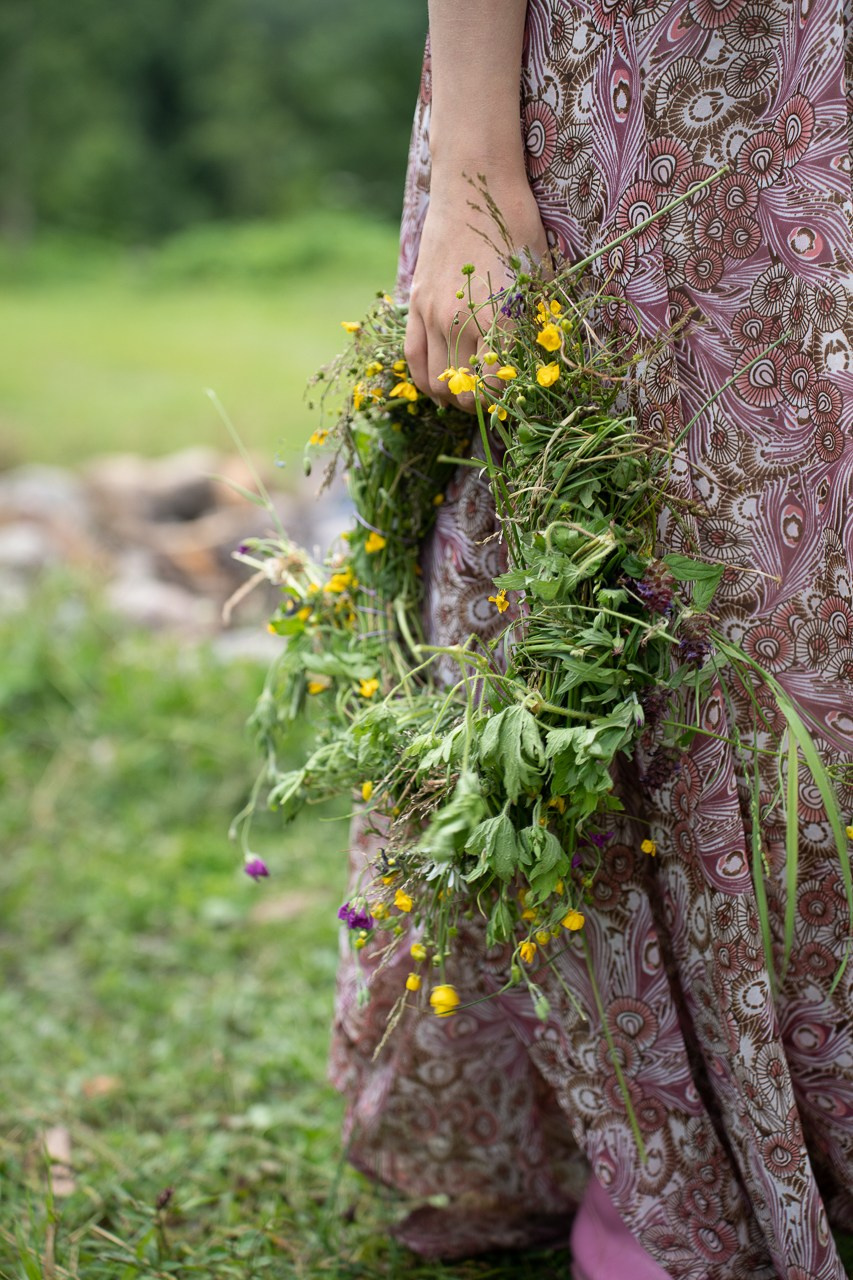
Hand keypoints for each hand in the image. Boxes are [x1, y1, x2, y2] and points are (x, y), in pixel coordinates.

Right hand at [405, 173, 548, 410]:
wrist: (474, 183)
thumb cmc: (516, 226)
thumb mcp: (538, 276)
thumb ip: (535, 323)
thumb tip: (538, 364)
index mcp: (498, 317)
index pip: (495, 385)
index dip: (505, 402)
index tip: (515, 402)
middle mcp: (461, 321)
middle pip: (462, 390)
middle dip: (477, 406)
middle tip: (492, 402)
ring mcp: (433, 313)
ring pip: (434, 381)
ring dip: (450, 397)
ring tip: (466, 396)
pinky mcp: (416, 303)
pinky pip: (413, 356)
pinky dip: (424, 379)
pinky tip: (437, 386)